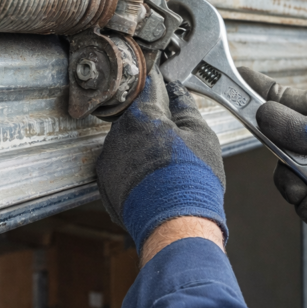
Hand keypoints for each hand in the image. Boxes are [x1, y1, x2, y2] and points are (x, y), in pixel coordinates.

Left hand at [96, 68, 226, 253]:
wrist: (176, 223)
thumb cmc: (192, 179)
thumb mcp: (201, 135)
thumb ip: (186, 107)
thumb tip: (178, 90)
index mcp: (142, 115)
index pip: (149, 86)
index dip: (162, 83)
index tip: (168, 84)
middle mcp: (117, 134)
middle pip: (136, 117)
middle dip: (154, 122)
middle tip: (177, 138)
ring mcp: (108, 160)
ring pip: (126, 142)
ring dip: (142, 146)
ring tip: (167, 164)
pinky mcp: (105, 183)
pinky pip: (120, 166)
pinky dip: (134, 169)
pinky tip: (154, 179)